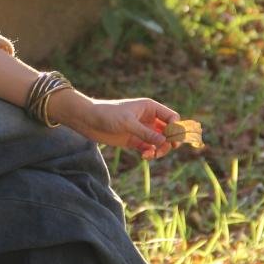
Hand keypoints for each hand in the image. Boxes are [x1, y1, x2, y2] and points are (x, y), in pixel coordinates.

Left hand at [49, 89, 179, 159]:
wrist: (87, 120)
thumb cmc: (107, 114)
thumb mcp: (128, 123)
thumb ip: (146, 133)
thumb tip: (164, 142)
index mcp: (150, 108)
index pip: (172, 117)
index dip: (176, 128)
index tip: (171, 139)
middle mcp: (149, 119)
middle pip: (169, 132)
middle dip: (169, 142)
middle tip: (162, 149)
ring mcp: (142, 130)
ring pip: (160, 142)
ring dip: (159, 150)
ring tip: (150, 154)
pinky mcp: (134, 141)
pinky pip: (149, 149)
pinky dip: (150, 153)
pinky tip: (144, 156)